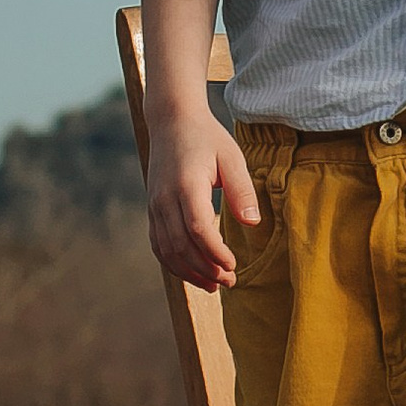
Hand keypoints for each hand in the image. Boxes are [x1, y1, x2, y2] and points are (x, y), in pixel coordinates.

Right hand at [147, 112, 259, 293]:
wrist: (172, 120)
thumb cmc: (207, 138)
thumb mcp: (232, 158)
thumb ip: (241, 191)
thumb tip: (253, 224)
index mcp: (186, 185)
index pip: (198, 230)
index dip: (215, 253)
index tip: (233, 266)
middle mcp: (164, 198)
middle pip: (181, 246)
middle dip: (206, 269)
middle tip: (230, 281)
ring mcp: (154, 205)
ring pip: (167, 250)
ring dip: (189, 272)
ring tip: (214, 284)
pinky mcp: (152, 209)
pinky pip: (158, 244)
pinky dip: (174, 264)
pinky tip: (193, 273)